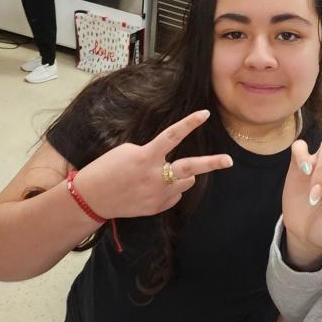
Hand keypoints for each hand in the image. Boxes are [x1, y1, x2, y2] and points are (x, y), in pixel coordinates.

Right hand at [73, 110, 231, 219]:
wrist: (92, 197)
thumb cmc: (107, 168)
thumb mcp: (127, 151)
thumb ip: (152, 152)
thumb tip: (170, 161)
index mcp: (146, 157)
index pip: (172, 136)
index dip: (189, 123)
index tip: (205, 114)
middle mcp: (155, 177)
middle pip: (190, 167)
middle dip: (212, 163)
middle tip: (229, 161)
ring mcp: (157, 194)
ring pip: (185, 181)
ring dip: (181, 175)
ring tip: (162, 174)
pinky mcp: (157, 207)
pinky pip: (175, 195)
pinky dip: (170, 189)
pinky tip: (151, 188)